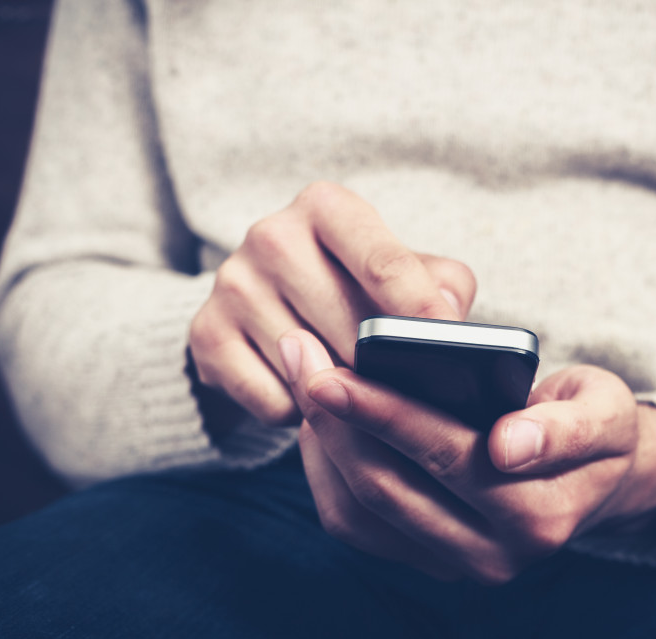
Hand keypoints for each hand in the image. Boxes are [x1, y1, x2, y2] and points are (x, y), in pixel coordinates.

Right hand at [188, 182, 475, 424]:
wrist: (264, 306)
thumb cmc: (353, 289)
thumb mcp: (403, 271)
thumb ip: (441, 284)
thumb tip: (449, 320)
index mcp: (327, 207)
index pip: (384, 263)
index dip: (421, 312)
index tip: (449, 350)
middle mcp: (272, 235)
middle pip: (347, 322)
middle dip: (386, 369)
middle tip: (420, 399)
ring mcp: (232, 284)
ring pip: (309, 367)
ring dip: (344, 397)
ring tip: (364, 398)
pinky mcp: (206, 335)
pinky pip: (271, 399)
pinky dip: (299, 415)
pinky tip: (312, 401)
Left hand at [280, 329, 655, 583]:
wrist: (592, 476)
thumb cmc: (590, 424)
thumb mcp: (603, 408)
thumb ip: (567, 426)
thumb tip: (509, 447)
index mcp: (541, 513)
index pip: (447, 456)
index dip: (384, 413)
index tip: (331, 372)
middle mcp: (495, 554)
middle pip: (389, 487)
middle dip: (336, 419)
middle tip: (299, 356)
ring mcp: (455, 566)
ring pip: (361, 511)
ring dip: (323, 445)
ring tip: (304, 379)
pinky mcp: (424, 563)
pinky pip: (355, 525)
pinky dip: (326, 473)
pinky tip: (320, 423)